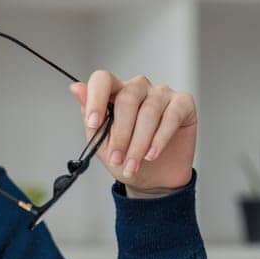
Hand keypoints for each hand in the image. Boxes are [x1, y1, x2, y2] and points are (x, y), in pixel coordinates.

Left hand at [67, 72, 196, 195]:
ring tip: (134, 163)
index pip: (103, 80)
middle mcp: (138, 88)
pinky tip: (151, 154)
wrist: (152, 178)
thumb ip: (91, 116)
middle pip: (127, 99)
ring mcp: (161, 94)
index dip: (96, 98)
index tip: (93, 123)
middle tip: (117, 157)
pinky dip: (160, 139)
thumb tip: (76, 88)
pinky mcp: (183, 104)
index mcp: (115, 92)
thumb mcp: (101, 142)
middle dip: (121, 134)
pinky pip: (171, 116)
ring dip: (139, 143)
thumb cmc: (126, 157)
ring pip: (149, 111)